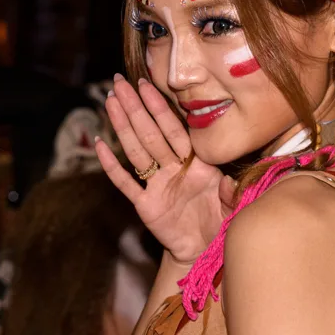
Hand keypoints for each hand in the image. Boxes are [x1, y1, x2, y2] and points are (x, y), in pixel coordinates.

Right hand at [96, 75, 232, 264]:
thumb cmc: (222, 223)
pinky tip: (100, 146)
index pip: (174, 130)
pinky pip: (125, 183)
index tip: (147, 85)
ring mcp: (157, 186)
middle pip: (150, 133)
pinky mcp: (146, 206)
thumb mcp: (234, 206)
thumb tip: (225, 180)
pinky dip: (112, 166)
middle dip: (135, 107)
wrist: (206, 251)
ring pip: (136, 151)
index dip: (160, 108)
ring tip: (110, 102)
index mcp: (196, 165)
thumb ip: (229, 192)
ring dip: (123, 126)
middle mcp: (173, 170)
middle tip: (119, 82)